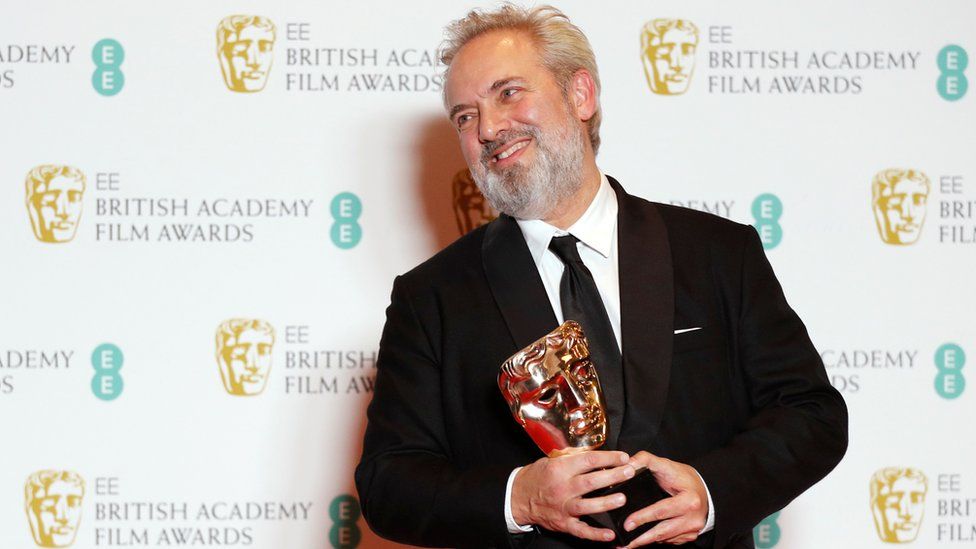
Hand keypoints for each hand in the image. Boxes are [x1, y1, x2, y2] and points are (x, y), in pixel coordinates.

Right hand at [511, 450, 634, 541]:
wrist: (518, 497)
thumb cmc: (537, 477)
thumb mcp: (552, 461)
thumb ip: (573, 458)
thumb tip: (596, 455)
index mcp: (560, 469)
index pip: (588, 460)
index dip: (608, 458)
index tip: (623, 457)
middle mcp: (562, 488)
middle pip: (591, 482)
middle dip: (613, 476)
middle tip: (629, 472)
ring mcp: (563, 507)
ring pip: (587, 506)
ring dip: (607, 503)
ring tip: (623, 498)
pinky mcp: (563, 523)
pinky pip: (581, 530)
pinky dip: (596, 534)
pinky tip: (610, 534)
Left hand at [621, 451, 707, 546]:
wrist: (703, 489)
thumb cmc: (683, 478)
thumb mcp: (666, 465)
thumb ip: (645, 460)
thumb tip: (627, 465)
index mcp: (689, 500)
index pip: (661, 511)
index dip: (643, 518)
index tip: (627, 524)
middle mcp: (693, 518)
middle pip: (662, 531)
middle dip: (641, 538)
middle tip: (623, 541)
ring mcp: (692, 529)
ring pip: (665, 539)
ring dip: (645, 542)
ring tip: (627, 545)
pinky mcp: (689, 536)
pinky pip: (669, 540)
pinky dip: (655, 540)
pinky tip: (642, 540)